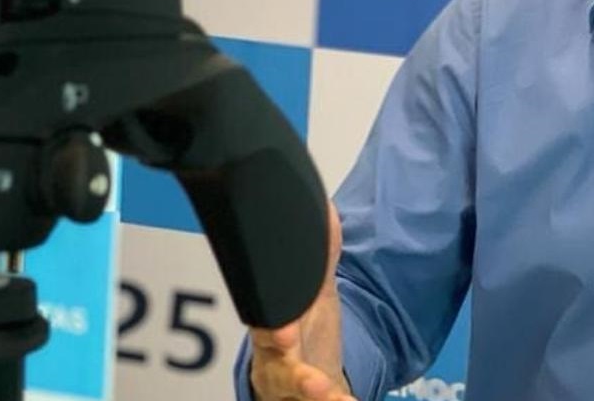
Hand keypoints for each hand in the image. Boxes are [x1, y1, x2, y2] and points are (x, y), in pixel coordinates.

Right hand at [249, 200, 356, 400]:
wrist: (296, 388)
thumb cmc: (301, 335)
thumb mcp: (314, 296)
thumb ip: (321, 259)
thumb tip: (328, 212)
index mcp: (273, 321)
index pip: (265, 315)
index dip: (271, 319)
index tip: (283, 324)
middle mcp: (271, 354)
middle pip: (269, 351)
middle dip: (276, 344)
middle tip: (286, 340)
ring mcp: (284, 380)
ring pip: (288, 383)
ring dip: (305, 384)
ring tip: (322, 389)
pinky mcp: (299, 399)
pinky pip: (320, 400)